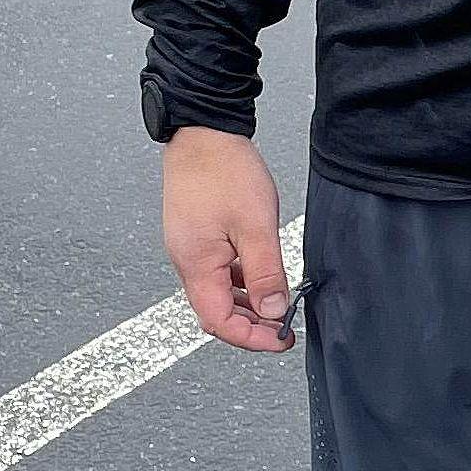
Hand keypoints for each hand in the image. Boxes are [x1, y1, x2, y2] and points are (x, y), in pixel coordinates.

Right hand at [161, 127, 295, 350]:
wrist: (203, 131)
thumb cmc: (223, 170)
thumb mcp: (255, 226)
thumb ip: (265, 272)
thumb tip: (273, 311)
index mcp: (196, 265)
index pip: (219, 322)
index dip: (251, 338)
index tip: (280, 339)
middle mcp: (187, 261)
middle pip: (216, 312)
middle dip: (251, 326)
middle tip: (283, 327)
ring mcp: (190, 248)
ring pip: (219, 292)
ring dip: (247, 304)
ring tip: (278, 304)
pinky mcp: (197, 235)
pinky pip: (218, 271)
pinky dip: (241, 281)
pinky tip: (262, 276)